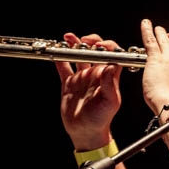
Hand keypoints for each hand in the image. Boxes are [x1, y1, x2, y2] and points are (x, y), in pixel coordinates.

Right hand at [55, 33, 122, 149]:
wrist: (85, 131)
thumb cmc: (102, 119)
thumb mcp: (110, 102)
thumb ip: (110, 84)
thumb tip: (112, 66)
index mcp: (110, 77)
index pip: (112, 55)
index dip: (108, 46)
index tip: (100, 44)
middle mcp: (97, 74)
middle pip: (96, 51)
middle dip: (91, 41)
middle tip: (84, 39)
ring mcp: (82, 77)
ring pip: (79, 56)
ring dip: (75, 45)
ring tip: (68, 37)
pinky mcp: (69, 82)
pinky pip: (63, 67)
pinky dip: (59, 58)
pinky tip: (56, 50)